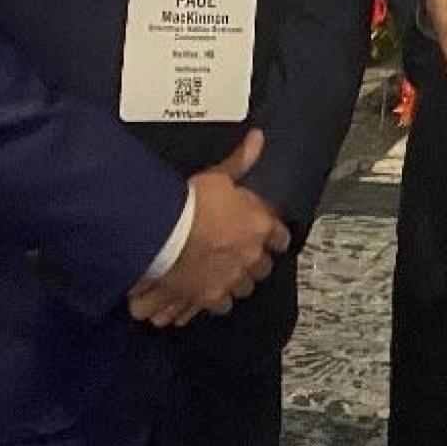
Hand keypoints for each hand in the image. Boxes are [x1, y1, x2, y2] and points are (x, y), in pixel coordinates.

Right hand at [126, 128, 289, 328]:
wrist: (166, 235)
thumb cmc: (195, 201)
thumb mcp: (219, 176)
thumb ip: (241, 161)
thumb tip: (258, 137)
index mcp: (259, 228)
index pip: (280, 237)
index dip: (275, 237)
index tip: (271, 236)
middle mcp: (250, 259)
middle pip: (262, 270)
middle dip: (254, 264)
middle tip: (241, 255)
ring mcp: (230, 283)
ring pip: (241, 291)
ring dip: (235, 284)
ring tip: (221, 276)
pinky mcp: (207, 300)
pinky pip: (216, 307)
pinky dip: (210, 302)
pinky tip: (201, 297)